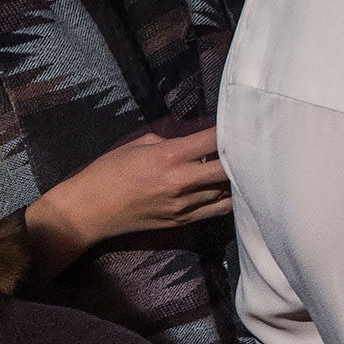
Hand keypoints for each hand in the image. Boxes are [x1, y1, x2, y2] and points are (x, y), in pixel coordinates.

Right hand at [27, 130, 230, 276]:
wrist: (89, 211)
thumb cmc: (107, 173)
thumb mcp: (138, 144)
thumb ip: (171, 140)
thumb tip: (195, 141)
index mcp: (169, 157)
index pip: (214, 140)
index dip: (233, 128)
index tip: (244, 121)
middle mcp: (180, 183)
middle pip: (229, 168)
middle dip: (245, 155)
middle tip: (255, 144)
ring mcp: (183, 206)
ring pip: (227, 191)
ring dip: (238, 178)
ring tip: (249, 165)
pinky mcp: (181, 222)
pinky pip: (217, 210)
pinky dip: (229, 198)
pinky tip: (234, 187)